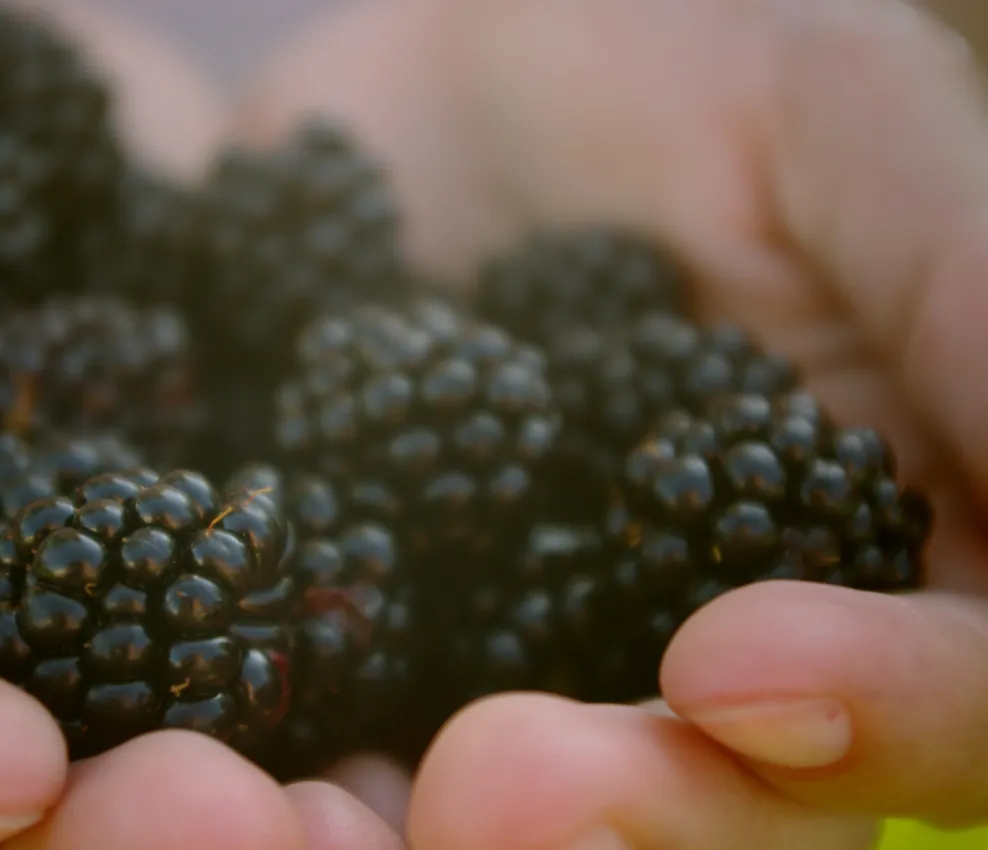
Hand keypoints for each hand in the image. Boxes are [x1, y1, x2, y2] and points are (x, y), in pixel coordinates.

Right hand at [0, 3, 404, 848]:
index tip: (0, 757)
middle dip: (99, 842)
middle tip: (219, 821)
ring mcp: (75, 620)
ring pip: (145, 767)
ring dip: (257, 812)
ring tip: (351, 812)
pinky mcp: (208, 547)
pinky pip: (280, 645)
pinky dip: (352, 678)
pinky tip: (431, 717)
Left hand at [234, 0, 987, 845]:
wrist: (439, 68)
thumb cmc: (663, 59)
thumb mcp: (828, 117)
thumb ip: (974, 287)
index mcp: (889, 538)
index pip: (957, 688)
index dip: (887, 708)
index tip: (732, 665)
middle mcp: (715, 636)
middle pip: (730, 806)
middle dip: (635, 816)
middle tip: (503, 778)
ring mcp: (536, 656)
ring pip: (532, 815)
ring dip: (433, 841)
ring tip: (313, 813)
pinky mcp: (374, 638)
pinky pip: (337, 741)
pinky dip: (278, 785)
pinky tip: (200, 772)